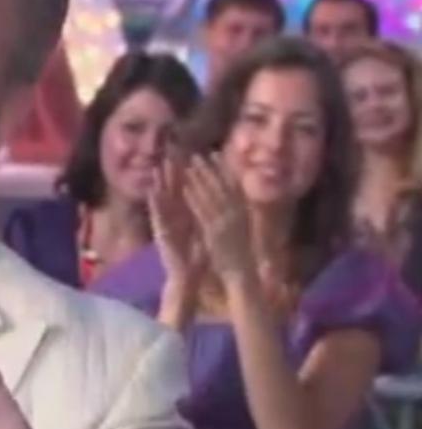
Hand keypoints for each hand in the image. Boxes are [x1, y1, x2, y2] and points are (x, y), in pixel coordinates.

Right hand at [148, 155, 203, 286]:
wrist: (188, 274)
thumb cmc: (197, 253)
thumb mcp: (205, 230)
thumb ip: (208, 216)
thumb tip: (218, 201)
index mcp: (187, 215)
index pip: (187, 190)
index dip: (187, 174)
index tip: (187, 156)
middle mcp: (176, 217)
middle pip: (173, 190)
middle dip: (171, 172)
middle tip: (169, 152)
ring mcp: (166, 223)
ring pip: (163, 199)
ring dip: (159, 183)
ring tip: (156, 166)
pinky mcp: (161, 232)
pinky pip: (158, 215)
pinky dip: (155, 203)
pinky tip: (152, 191)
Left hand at [183, 154, 255, 285]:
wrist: (242, 275)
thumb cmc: (241, 252)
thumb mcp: (242, 227)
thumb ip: (239, 211)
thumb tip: (238, 195)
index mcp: (243, 212)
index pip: (233, 185)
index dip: (223, 169)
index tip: (215, 153)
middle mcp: (236, 214)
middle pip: (221, 187)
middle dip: (208, 169)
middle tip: (197, 154)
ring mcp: (226, 223)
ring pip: (210, 196)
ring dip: (199, 180)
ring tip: (188, 165)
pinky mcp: (214, 232)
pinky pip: (202, 212)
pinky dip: (194, 199)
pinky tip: (185, 188)